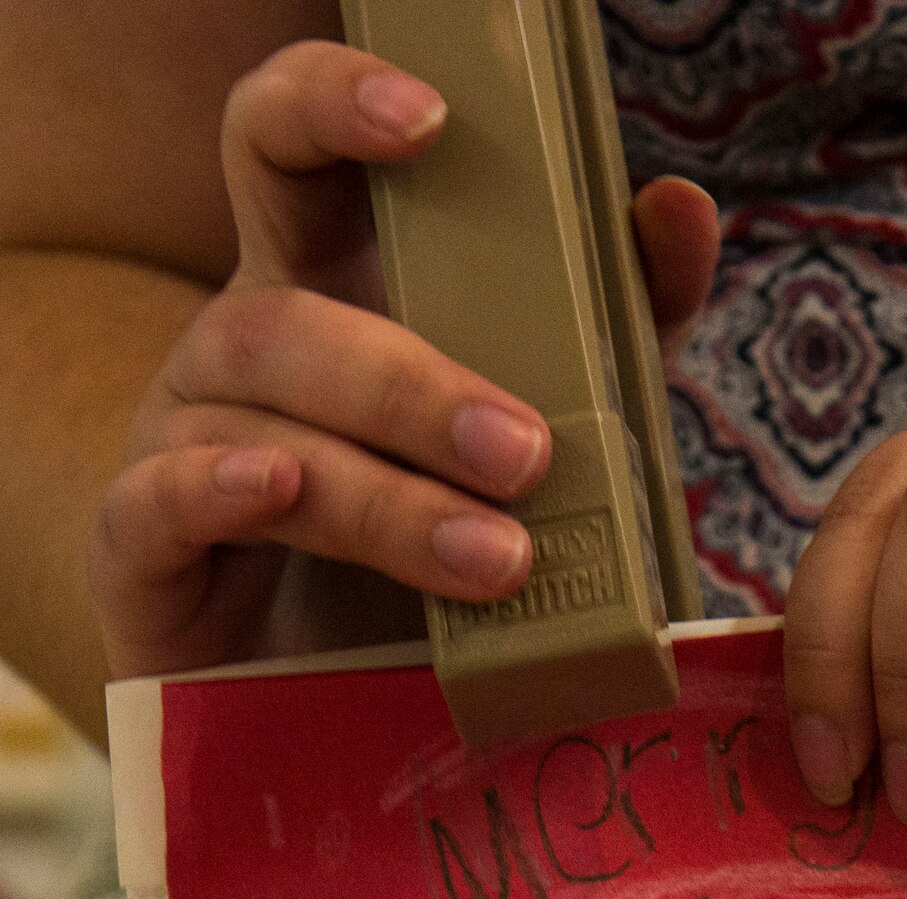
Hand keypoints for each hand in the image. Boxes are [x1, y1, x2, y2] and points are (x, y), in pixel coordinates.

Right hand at [88, 38, 719, 680]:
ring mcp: (180, 446)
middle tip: (525, 453)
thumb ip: (609, 336)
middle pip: (290, 318)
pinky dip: (218, 488)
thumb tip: (680, 212)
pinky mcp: (141, 553)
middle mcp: (238, 355)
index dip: (330, 106)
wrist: (309, 701)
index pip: (286, 151)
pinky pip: (157, 503)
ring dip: (386, 492)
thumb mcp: (531, 440)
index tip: (428, 122)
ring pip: (262, 426)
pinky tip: (279, 488)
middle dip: (414, 384)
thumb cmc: (418, 557)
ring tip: (494, 557)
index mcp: (321, 297)